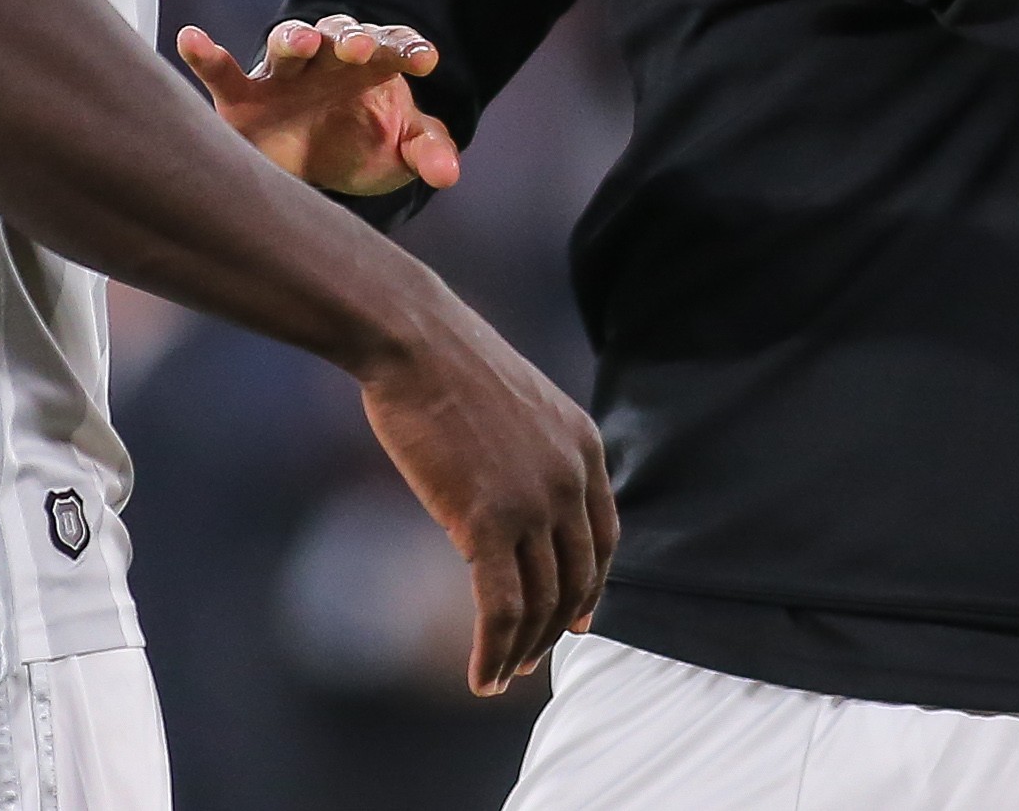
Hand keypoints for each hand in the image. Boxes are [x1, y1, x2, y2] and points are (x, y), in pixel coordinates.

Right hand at [177, 16, 462, 196]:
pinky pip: (223, 72)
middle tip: (360, 51)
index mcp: (372, 65)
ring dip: (295, 39)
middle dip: (351, 40)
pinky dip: (206, 54)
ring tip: (303, 43)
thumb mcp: (401, 151)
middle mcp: (328, 60)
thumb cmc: (363, 145)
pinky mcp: (244, 97)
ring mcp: (284, 75)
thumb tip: (449, 173)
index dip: (407, 49)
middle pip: (341, 36)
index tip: (425, 60)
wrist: (315, 171)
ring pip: (288, 42)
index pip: (393, 46)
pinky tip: (191, 37)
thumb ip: (427, 151)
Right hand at [358, 305, 618, 694]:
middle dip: (557, 626)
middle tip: (535, 657)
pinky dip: (495, 651)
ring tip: (504, 674)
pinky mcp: (488, 524)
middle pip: (576, 577)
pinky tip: (484, 678)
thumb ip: (536, 452)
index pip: (603, 538)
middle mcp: (571, 479)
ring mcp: (533, 504)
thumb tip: (523, 494)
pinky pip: (500, 609)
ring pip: (540, 602)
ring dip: (523, 648)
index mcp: (586, 446)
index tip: (581, 618)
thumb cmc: (449, 366)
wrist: (414, 341)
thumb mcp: (520, 404)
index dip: (593, 585)